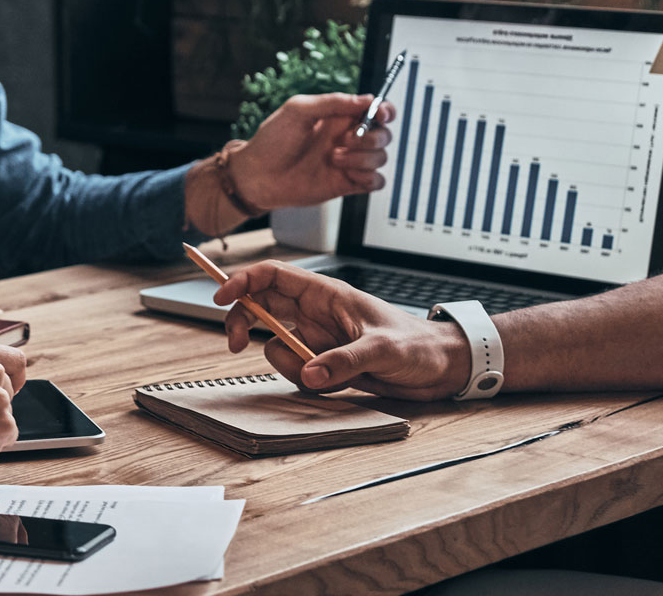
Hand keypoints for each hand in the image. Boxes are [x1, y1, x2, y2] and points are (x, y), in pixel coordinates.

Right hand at [215, 261, 469, 399]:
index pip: (274, 276)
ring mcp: (318, 339)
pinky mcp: (324, 363)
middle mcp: (317, 314)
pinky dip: (307, 382)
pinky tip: (337, 385)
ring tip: (323, 375)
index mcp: (327, 294)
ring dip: (287, 364)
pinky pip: (296, 372)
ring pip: (276, 346)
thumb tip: (310, 373)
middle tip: (236, 345)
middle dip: (244, 322)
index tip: (221, 298)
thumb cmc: (420, 345)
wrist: (442, 369)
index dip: (243, 281)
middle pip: (261, 307)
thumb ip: (345, 360)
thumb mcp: (385, 349)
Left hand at [228, 93, 394, 210]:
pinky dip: (369, 178)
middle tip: (345, 140)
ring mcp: (349, 161)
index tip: (380, 114)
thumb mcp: (298, 110)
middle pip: (384, 134)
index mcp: (338, 117)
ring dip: (362, 158)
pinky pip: (376, 181)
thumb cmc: (272, 141)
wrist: (258, 176)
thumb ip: (332, 102)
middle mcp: (347, 138)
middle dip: (371, 137)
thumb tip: (366, 99)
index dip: (385, 110)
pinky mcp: (347, 183)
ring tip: (333, 158)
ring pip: (381, 157)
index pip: (376, 109)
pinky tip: (348, 174)